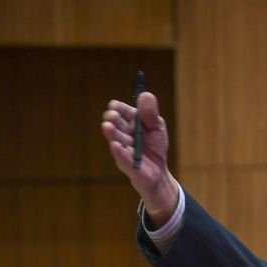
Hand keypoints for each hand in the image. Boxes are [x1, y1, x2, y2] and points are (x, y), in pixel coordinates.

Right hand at [101, 92, 180, 225]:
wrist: (158, 172)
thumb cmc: (155, 147)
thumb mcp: (157, 128)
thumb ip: (151, 114)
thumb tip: (145, 94)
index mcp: (131, 123)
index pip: (122, 112)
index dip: (117, 108)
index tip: (114, 105)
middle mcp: (124, 135)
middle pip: (116, 125)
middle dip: (113, 120)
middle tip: (111, 116)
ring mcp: (123, 150)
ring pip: (116, 140)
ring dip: (112, 133)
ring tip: (107, 126)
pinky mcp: (127, 165)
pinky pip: (122, 158)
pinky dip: (119, 151)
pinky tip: (115, 145)